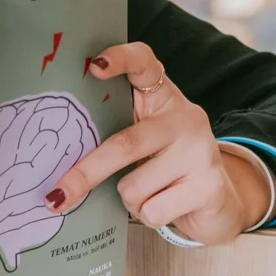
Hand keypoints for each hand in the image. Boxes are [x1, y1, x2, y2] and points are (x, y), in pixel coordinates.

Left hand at [46, 42, 273, 245]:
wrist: (218, 203)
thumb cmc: (167, 169)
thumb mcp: (144, 142)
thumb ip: (115, 134)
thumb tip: (57, 161)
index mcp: (163, 98)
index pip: (144, 63)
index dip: (120, 58)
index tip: (95, 66)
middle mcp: (186, 118)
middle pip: (125, 144)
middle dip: (86, 173)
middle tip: (57, 195)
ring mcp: (200, 151)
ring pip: (134, 186)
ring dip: (130, 201)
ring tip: (149, 194)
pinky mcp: (209, 186)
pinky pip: (153, 210)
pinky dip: (148, 216)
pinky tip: (166, 207)